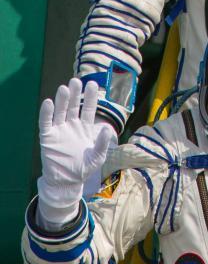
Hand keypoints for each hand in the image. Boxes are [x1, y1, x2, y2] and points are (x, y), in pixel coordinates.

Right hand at [37, 79, 115, 227]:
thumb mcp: (97, 157)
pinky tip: (48, 103)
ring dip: (62, 100)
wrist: (66, 183)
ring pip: (61, 111)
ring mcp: (59, 130)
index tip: (92, 84)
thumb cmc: (83, 168)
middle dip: (75, 94)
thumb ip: (101, 143)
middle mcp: (72, 125)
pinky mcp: (47, 138)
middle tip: (76, 81)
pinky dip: (46, 113)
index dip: (90, 97)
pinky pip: (46, 123)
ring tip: (64, 88)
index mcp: (85, 127)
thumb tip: (106, 129)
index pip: (89, 108)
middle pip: (74, 106)